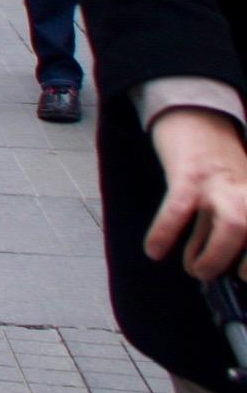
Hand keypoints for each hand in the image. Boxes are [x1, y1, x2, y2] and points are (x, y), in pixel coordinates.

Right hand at [145, 108, 246, 280]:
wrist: (196, 116)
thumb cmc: (219, 162)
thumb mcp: (241, 190)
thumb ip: (237, 221)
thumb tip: (226, 266)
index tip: (240, 276)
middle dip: (239, 266)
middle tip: (215, 276)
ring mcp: (221, 181)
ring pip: (231, 228)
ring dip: (211, 259)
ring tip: (195, 270)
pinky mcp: (189, 173)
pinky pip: (179, 210)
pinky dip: (165, 233)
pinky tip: (153, 251)